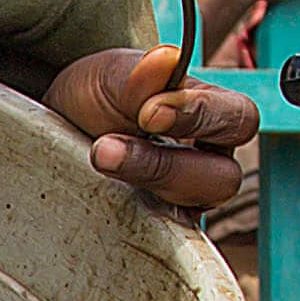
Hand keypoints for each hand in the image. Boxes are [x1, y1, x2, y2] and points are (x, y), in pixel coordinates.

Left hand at [49, 46, 252, 212]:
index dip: (202, 116)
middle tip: (107, 147)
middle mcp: (208, 161)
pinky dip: (128, 220)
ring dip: (142, 187)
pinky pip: (158, 242)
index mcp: (213, 115)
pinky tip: (97, 198)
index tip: (150, 112)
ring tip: (97, 160)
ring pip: (191, 211)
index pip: (239, 119)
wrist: (61, 127)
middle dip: (166, 165)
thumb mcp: (112, 75)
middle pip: (224, 178)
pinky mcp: (154, 230)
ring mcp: (182, 200)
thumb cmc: (100, 96)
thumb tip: (165, 59)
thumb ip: (140, 75)